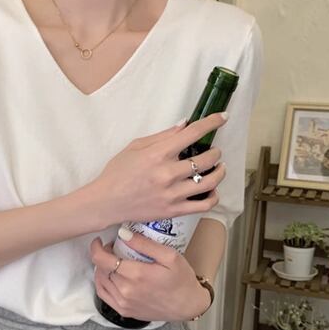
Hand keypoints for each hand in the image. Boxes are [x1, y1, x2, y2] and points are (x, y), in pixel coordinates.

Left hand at [89, 229, 211, 322]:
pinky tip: (110, 276)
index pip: (102, 260)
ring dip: (102, 268)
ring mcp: (123, 303)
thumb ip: (145, 244)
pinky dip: (102, 283)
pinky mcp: (124, 311)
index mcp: (136, 275)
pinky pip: (103, 295)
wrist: (188, 306)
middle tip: (114, 249)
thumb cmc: (181, 279)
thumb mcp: (169, 256)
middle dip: (103, 256)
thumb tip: (123, 233)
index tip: (100, 241)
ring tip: (113, 261)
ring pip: (100, 281)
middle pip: (101, 269)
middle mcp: (126, 290)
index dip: (96, 248)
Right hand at [90, 112, 227, 227]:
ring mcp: (172, 194)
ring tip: (219, 168)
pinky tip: (212, 190)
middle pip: (206, 159)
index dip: (212, 123)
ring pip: (210, 182)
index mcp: (158, 154)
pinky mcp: (173, 211)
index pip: (193, 134)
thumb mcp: (135, 147)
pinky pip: (204, 205)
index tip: (222, 118)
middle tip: (214, 151)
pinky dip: (213, 196)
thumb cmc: (117, 173)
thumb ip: (162, 136)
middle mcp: (167, 174)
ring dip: (220, 172)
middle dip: (215, 152)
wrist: (106, 202)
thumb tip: (184, 125)